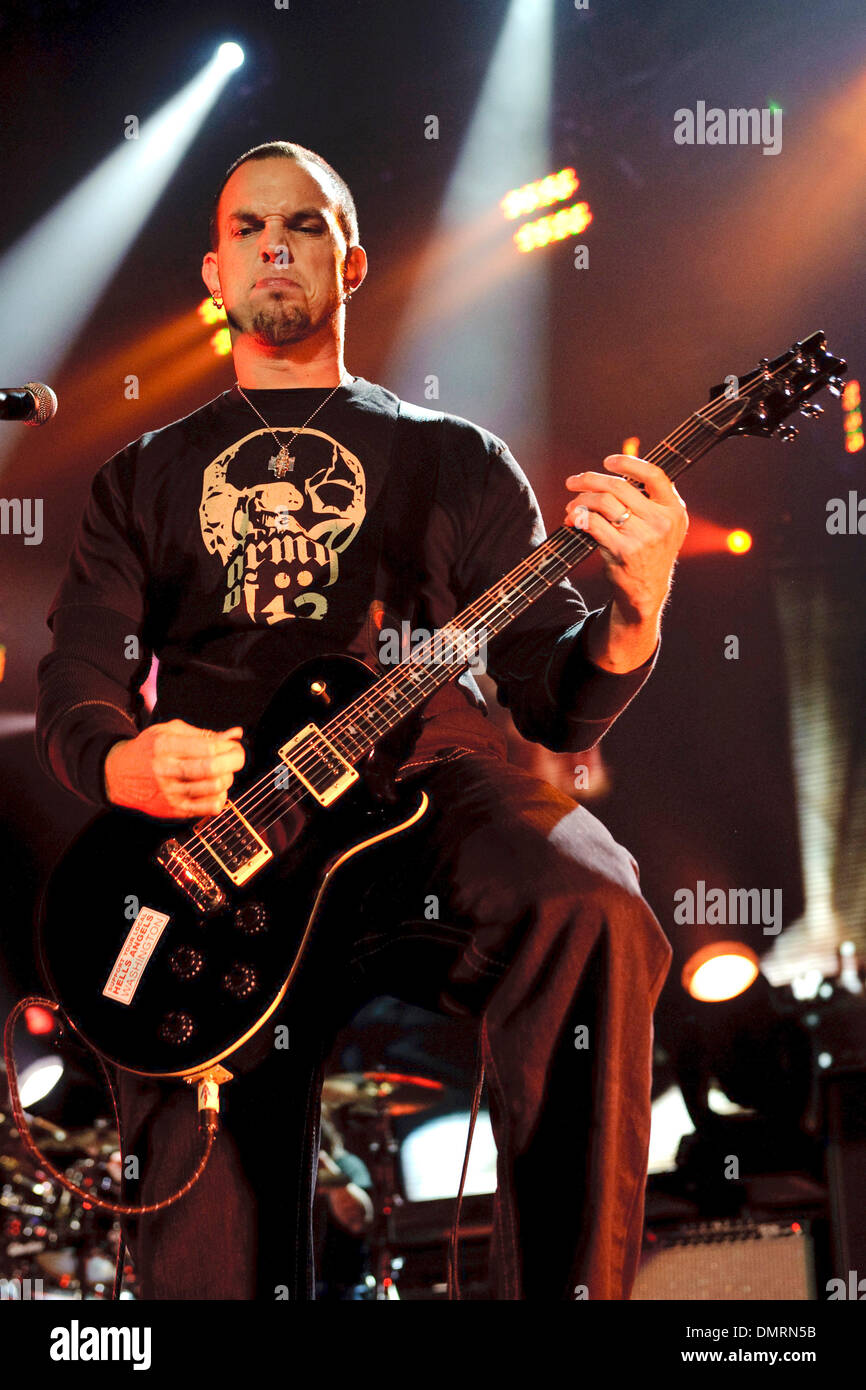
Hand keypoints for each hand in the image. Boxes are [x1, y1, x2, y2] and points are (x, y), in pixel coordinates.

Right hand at [103, 720, 245, 818]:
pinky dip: (221, 797)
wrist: (118, 774)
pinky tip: (215, 788)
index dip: (228, 745)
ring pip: (215, 788)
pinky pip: (209, 808)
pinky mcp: (173, 809)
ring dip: (228, 777)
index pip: (208, 747)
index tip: (232, 743)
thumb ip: (203, 733)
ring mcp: (170, 792)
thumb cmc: (147, 750)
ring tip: (222, 771)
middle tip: (236, 756)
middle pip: (213, 768)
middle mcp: (165, 770)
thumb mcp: (169, 731)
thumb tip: (235, 734)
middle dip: (234, 760)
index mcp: (164, 746)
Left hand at [563, 454, 688, 623]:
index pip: (653, 474)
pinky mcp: (623, 551)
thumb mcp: (663, 525)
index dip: (628, 463)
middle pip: (619, 487)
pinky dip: (578, 517)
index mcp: (674, 510)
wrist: (647, 591)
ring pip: (603, 502)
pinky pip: (593, 523)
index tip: (608, 462)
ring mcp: (643, 537)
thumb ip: (648, 499)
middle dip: (590, 480)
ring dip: (581, 500)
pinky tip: (572, 519)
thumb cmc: (649, 552)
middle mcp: (662, 521)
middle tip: (573, 481)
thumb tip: (613, 472)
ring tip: (572, 505)